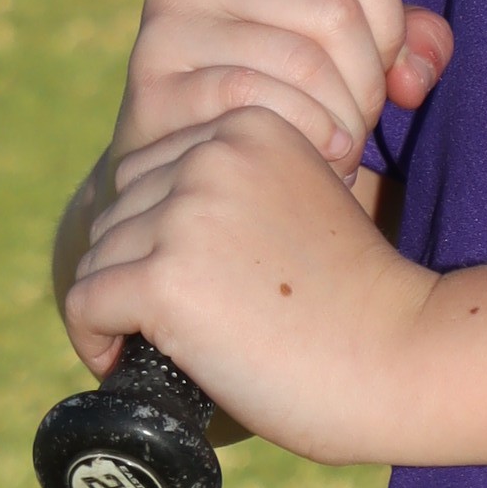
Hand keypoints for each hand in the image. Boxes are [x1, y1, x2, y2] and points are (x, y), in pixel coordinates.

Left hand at [64, 103, 434, 463]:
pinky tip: (131, 362)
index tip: (197, 283)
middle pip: (118, 208)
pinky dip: (95, 339)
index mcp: (250, 124)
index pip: (150, 169)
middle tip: (191, 321)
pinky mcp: (165, 277)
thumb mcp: (305, 200)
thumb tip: (155, 215)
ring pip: (98, 256)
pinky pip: (84, 301)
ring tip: (175, 344)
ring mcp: (186, 214)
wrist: (402, 357)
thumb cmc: (360, 298)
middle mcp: (212, 155)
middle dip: (137, 267)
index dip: (159, 232)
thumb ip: (244, 187)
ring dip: (120, 307)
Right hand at [114, 0, 452, 181]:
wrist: (184, 162)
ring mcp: (165, 27)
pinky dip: (305, 138)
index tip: (383, 73)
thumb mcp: (343, 47)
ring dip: (343, 122)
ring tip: (341, 150)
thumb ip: (407, 40)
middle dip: (367, 83)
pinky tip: (312, 160)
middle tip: (359, 126)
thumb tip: (414, 75)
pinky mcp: (153, 90)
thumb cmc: (281, 92)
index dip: (391, 25)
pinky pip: (259, 103)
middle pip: (334, 10)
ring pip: (303, 62)